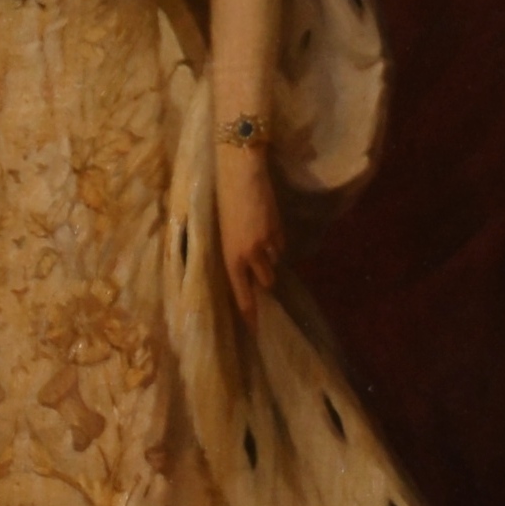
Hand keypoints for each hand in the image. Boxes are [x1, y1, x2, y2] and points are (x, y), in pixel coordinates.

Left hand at [216, 137, 281, 318]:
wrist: (239, 174)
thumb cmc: (223, 202)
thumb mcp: (223, 234)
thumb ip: (234, 254)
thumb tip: (247, 271)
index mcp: (230, 259)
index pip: (242, 296)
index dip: (250, 315)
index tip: (255, 331)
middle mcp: (249, 256)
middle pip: (265, 282)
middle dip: (264, 277)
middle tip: (258, 264)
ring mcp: (266, 243)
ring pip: (274, 263)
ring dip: (270, 257)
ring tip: (259, 237)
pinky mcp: (278, 230)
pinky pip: (281, 245)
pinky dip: (276, 240)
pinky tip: (266, 224)